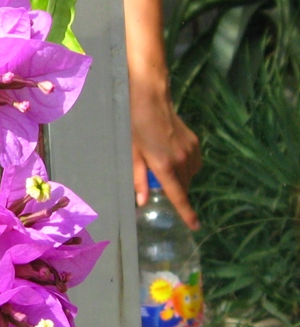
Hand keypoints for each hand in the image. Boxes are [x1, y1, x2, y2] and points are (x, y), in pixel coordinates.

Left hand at [130, 92, 201, 229]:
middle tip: (157, 178)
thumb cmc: (135, 127)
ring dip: (180, 177)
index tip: (195, 226)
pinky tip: (173, 155)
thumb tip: (142, 202)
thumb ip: (138, 180)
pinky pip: (194, 163)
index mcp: (165, 166)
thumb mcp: (132, 154)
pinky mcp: (195, 143)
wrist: (151, 100)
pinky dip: (186, 166)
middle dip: (175, 189)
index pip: (178, 195)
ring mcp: (191, 151)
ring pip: (190, 176)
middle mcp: (182, 161)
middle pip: (184, 186)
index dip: (187, 212)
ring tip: (163, 163)